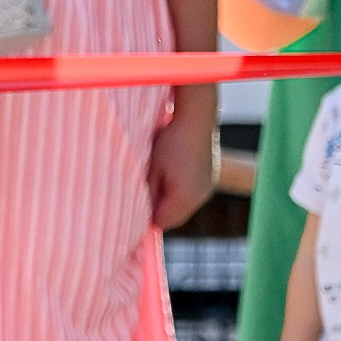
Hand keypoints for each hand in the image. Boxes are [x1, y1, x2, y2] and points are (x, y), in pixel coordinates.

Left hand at [146, 106, 216, 230]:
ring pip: (183, 206)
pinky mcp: (209, 178)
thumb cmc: (170, 141)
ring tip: (154, 180)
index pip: (162, 222)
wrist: (196, 118)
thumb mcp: (151, 169)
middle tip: (139, 194)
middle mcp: (200, 197)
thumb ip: (147, 194)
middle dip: (157, 211)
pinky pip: (191, 194)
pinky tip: (168, 174)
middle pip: (174, 217)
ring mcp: (207, 187)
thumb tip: (141, 212)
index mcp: (185, 197)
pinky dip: (178, 191)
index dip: (146, 218)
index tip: (131, 208)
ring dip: (168, 201)